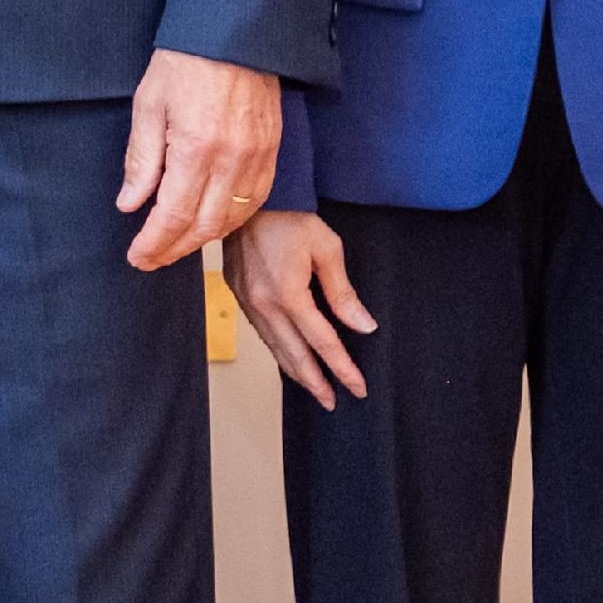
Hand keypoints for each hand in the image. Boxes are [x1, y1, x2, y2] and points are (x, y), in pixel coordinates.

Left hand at [116, 49, 280, 270]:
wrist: (234, 34)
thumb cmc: (185, 63)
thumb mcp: (148, 105)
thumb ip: (141, 159)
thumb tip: (129, 204)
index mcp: (196, 148)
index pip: (173, 215)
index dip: (154, 243)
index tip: (137, 257)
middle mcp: (231, 160)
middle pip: (204, 226)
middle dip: (175, 249)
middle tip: (151, 259)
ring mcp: (257, 158)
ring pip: (232, 218)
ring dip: (204, 239)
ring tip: (177, 245)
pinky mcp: (272, 152)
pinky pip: (256, 200)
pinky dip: (233, 219)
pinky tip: (214, 222)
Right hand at [221, 210, 373, 406]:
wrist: (248, 200)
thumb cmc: (290, 217)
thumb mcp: (327, 249)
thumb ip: (343, 292)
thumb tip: (363, 326)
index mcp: (289, 294)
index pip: (323, 342)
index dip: (343, 368)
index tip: (358, 387)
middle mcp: (265, 304)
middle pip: (294, 355)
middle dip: (316, 382)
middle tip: (332, 402)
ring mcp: (248, 301)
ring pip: (275, 348)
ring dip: (295, 371)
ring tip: (313, 388)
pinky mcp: (239, 294)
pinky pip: (262, 333)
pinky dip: (278, 351)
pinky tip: (287, 356)